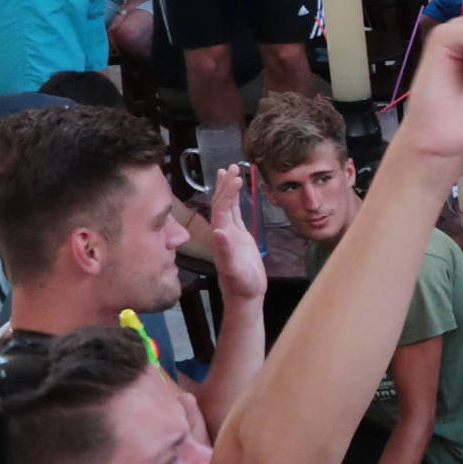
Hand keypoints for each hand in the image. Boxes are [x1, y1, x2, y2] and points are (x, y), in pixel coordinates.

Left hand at [205, 164, 266, 300]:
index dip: (227, 191)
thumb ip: (226, 251)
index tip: (236, 176)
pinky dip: (236, 201)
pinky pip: (236, 215)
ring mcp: (230, 235)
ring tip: (232, 172)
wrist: (244, 297)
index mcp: (221, 236)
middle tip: (232, 166)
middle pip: (222, 203)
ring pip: (227, 206)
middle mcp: (223, 232)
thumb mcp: (234, 269)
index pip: (222, 208)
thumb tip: (219, 231)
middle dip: (226, 184)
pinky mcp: (239, 238)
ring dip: (229, 189)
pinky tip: (237, 193)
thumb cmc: (241, 286)